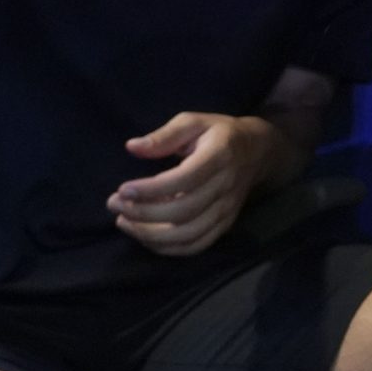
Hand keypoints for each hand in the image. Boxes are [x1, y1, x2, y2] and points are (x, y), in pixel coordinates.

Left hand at [110, 112, 273, 255]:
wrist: (257, 151)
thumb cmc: (218, 133)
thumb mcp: (194, 122)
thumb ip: (164, 135)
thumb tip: (132, 147)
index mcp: (219, 155)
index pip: (185, 179)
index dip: (151, 189)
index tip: (122, 189)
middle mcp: (226, 186)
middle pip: (183, 211)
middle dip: (143, 213)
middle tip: (114, 204)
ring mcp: (227, 209)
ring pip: (188, 234)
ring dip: (150, 234)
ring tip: (124, 222)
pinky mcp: (224, 225)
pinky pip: (195, 245)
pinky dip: (168, 248)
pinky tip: (145, 236)